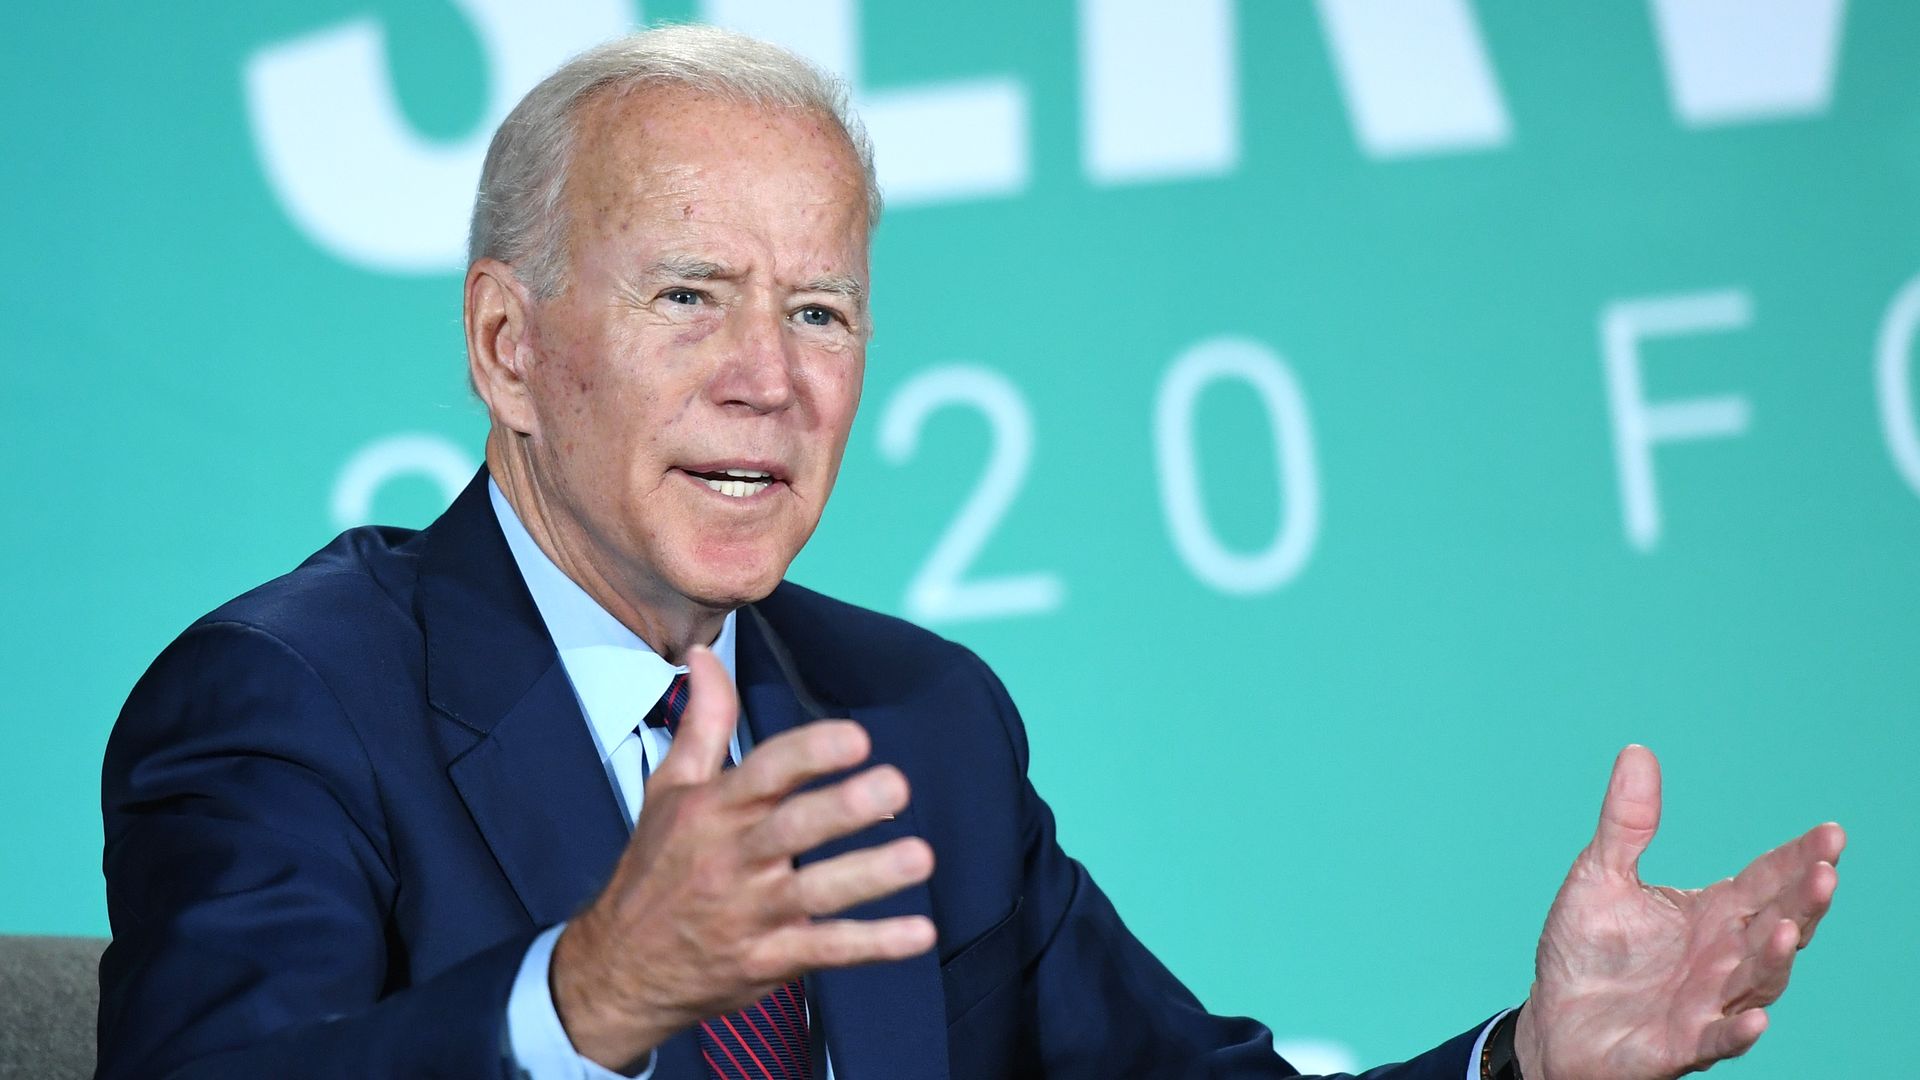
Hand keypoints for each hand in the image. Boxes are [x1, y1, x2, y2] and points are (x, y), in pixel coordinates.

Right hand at [550, 645, 936, 1068]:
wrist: (618, 971)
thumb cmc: (654, 869)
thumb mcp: (669, 791)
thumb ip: (702, 722)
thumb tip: (704, 656)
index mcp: (714, 809)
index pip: (763, 772)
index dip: (808, 753)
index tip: (856, 737)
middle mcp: (732, 858)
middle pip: (792, 829)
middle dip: (844, 807)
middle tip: (896, 785)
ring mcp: (750, 914)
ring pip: (816, 893)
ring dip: (869, 876)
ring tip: (920, 857)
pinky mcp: (768, 960)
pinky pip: (827, 951)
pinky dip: (874, 944)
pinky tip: (920, 934)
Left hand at [1515, 745, 1843, 1078]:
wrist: (1553, 1019)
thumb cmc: (1586, 951)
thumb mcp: (1600, 876)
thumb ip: (1626, 822)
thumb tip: (1637, 751)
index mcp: (1711, 914)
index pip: (1765, 880)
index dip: (1798, 859)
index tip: (1831, 834)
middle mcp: (1721, 958)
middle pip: (1775, 926)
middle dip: (1802, 901)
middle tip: (1824, 872)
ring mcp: (1706, 1002)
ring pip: (1757, 981)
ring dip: (1774, 958)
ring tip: (1785, 928)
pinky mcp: (1679, 1044)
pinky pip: (1716, 1038)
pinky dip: (1737, 1030)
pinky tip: (1754, 1019)